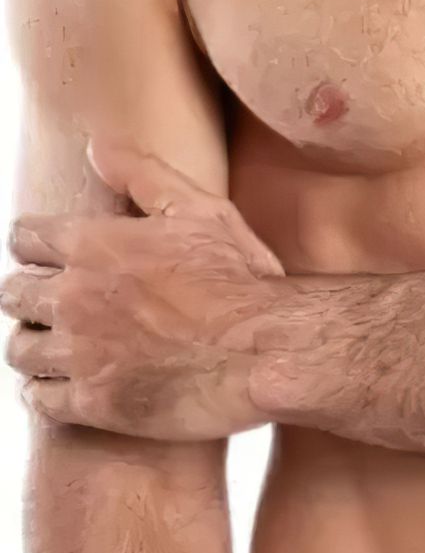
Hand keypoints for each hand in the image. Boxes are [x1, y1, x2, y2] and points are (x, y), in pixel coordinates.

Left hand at [2, 139, 283, 440]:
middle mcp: (74, 297)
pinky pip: (41, 401)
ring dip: (34, 351)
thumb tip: (97, 147)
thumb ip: (144, 176)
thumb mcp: (202, 212)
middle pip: (11, 295)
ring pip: (19, 350)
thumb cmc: (244, 283)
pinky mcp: (97, 404)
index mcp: (92, 245)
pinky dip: (48, 396)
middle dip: (30, 301)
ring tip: (58, 356)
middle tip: (56, 313)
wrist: (270, 354)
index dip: (35, 250)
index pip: (23, 239)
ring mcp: (81, 354)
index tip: (51, 264)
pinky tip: (69, 393)